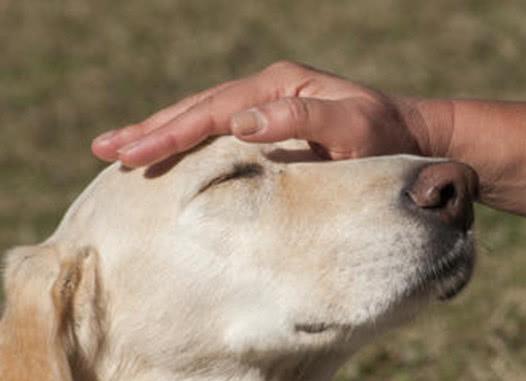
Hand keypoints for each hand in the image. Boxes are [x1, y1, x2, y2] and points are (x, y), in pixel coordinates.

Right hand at [92, 61, 440, 166]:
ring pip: (203, 116)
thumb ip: (303, 118)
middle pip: (197, 108)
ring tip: (120, 148)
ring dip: (161, 132)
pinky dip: (189, 140)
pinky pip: (221, 130)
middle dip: (150, 129)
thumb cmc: (385, 138)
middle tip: (104, 148)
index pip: (212, 110)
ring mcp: (269, 103)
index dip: (170, 132)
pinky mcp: (273, 121)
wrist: (410, 137)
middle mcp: (268, 89)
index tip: (131, 152)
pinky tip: (170, 151)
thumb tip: (240, 120)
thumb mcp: (354, 127)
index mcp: (279, 87)